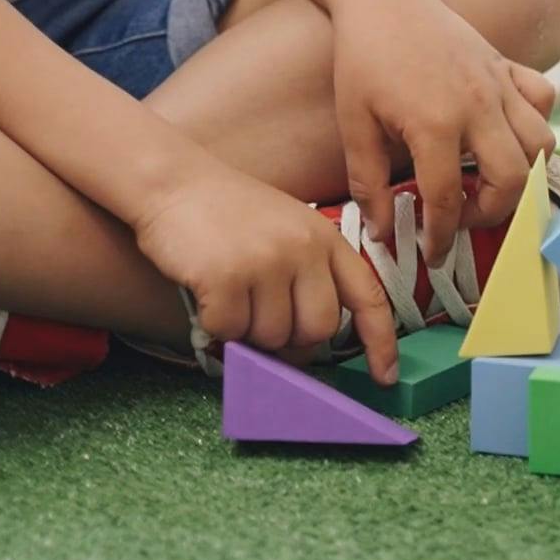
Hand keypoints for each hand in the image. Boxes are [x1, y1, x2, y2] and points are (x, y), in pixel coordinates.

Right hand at [134, 163, 398, 384]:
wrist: (173, 182)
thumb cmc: (227, 213)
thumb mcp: (286, 230)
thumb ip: (306, 276)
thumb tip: (305, 343)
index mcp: (325, 238)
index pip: (367, 297)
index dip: (381, 342)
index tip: (385, 377)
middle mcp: (303, 248)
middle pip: (317, 330)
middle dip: (290, 340)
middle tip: (260, 320)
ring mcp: (267, 262)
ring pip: (271, 337)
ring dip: (247, 330)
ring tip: (229, 293)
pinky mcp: (227, 277)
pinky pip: (229, 332)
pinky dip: (215, 325)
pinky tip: (206, 293)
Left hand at [332, 0, 555, 265]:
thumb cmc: (363, 57)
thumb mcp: (355, 124)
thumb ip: (369, 183)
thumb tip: (382, 233)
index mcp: (435, 124)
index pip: (449, 199)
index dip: (440, 235)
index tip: (431, 251)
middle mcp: (478, 106)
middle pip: (512, 181)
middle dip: (492, 213)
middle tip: (461, 217)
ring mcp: (498, 84)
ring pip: (540, 145)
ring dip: (521, 174)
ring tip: (487, 181)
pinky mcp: (507, 65)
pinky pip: (543, 101)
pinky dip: (534, 123)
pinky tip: (505, 133)